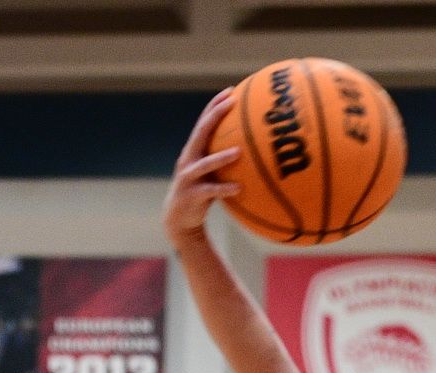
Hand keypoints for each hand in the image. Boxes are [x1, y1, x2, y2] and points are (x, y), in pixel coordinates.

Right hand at [162, 90, 244, 242]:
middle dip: (215, 116)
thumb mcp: (212, 173)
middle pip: (200, 133)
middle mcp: (188, 160)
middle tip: (232, 104)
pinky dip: (224, 189)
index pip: (203, 122)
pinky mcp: (191, 196)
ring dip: (221, 157)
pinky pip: (210, 192)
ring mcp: (188, 177)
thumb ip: (226, 159)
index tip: (230, 91)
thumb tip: (255, 148)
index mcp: (194, 151)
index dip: (214, 105)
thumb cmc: (202, 193)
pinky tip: (239, 187)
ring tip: (239, 152)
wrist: (180, 219)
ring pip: (205, 164)